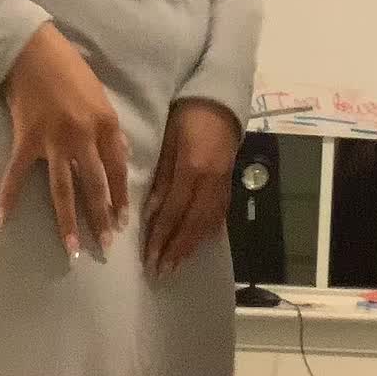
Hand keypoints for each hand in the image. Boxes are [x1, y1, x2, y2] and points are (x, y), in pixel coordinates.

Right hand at [0, 23, 128, 258]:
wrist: (31, 50)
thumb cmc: (69, 68)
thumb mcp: (101, 96)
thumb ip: (112, 129)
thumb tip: (123, 154)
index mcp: (106, 125)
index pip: (118, 170)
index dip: (121, 198)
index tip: (122, 222)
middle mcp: (83, 138)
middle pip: (95, 187)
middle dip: (100, 219)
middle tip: (105, 248)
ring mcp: (53, 142)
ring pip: (63, 190)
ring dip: (67, 222)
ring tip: (71, 249)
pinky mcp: (25, 141)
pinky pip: (15, 176)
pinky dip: (6, 200)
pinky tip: (0, 224)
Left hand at [145, 100, 239, 277]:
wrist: (220, 103)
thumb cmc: (186, 118)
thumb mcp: (168, 143)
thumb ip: (161, 178)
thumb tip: (150, 213)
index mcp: (192, 169)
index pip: (173, 210)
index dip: (160, 236)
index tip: (148, 258)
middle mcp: (210, 182)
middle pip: (191, 223)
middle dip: (174, 250)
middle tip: (160, 271)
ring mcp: (222, 186)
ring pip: (206, 224)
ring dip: (190, 248)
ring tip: (176, 267)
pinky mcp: (228, 186)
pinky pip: (218, 216)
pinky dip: (206, 234)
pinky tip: (197, 246)